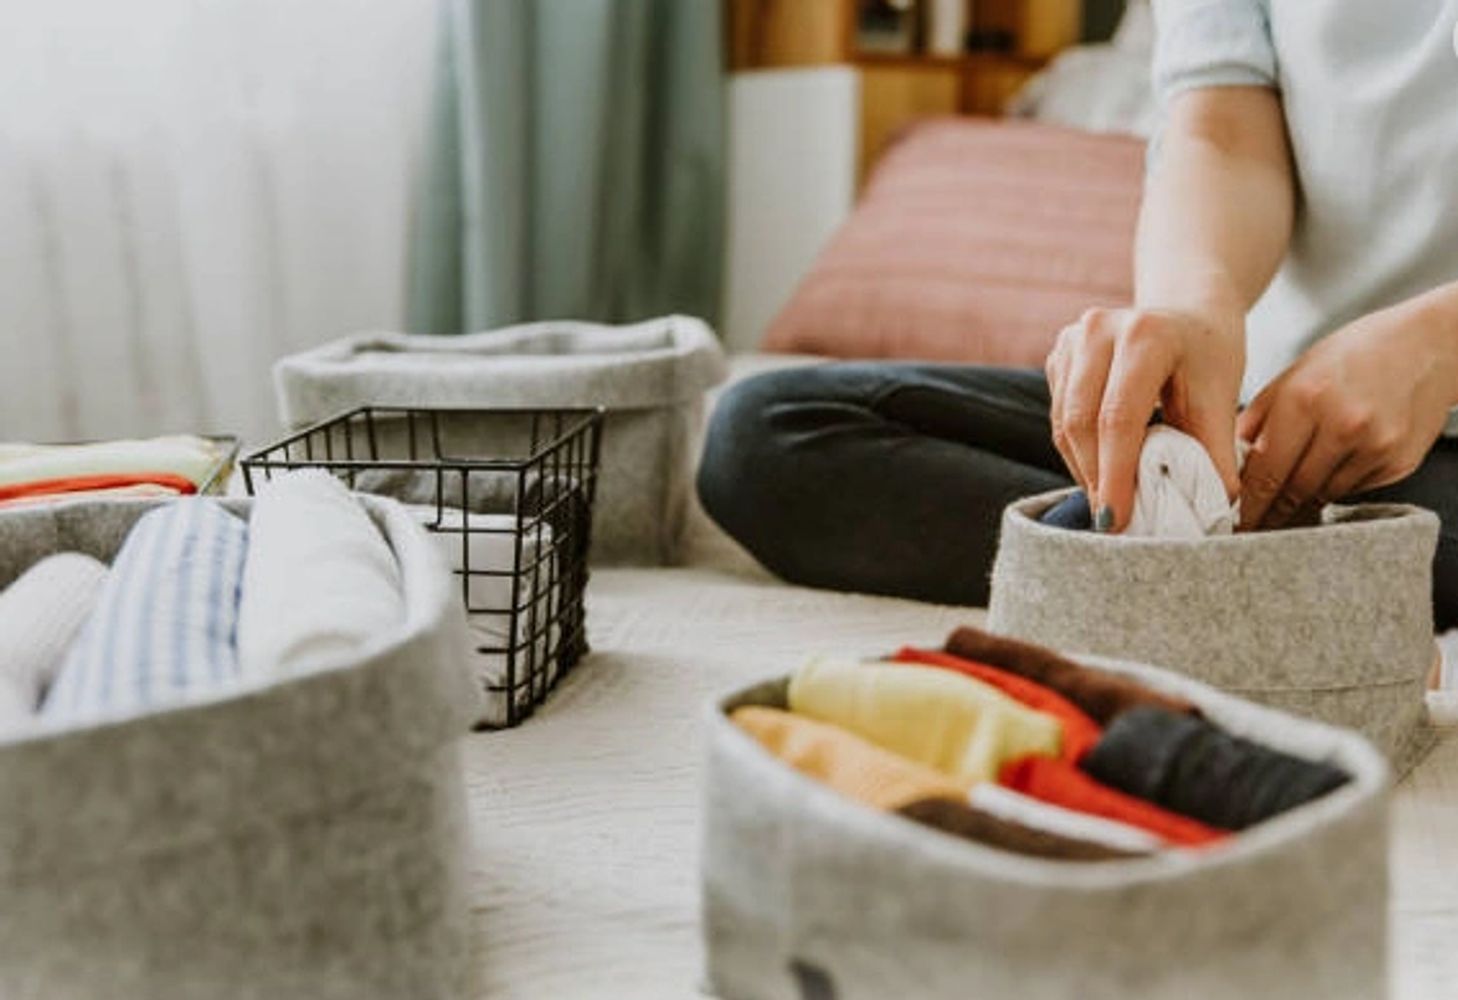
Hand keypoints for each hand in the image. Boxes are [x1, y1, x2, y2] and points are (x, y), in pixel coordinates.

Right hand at [1046, 305, 1245, 531]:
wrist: (1188, 313)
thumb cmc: (1208, 356)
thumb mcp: (1222, 397)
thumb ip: (1215, 453)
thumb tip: (1214, 512)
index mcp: (1146, 334)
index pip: (1119, 416)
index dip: (1115, 473)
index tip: (1117, 520)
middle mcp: (1099, 329)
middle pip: (1081, 421)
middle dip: (1095, 478)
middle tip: (1112, 521)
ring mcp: (1072, 339)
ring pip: (1063, 423)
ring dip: (1084, 469)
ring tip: (1109, 501)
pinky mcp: (1058, 355)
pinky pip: (1057, 416)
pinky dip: (1077, 452)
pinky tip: (1101, 469)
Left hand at [1237, 293, 1457, 528]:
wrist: (1430, 346)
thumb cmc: (1354, 355)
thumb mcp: (1295, 373)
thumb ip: (1259, 418)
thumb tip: (1228, 460)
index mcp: (1305, 398)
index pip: (1264, 471)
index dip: (1247, 503)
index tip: (1234, 521)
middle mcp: (1342, 425)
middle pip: (1292, 489)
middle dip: (1271, 508)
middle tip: (1255, 520)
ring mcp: (1375, 447)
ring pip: (1322, 494)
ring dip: (1304, 495)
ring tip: (1296, 483)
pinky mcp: (1398, 462)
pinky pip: (1352, 489)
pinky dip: (1337, 484)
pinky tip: (1338, 461)